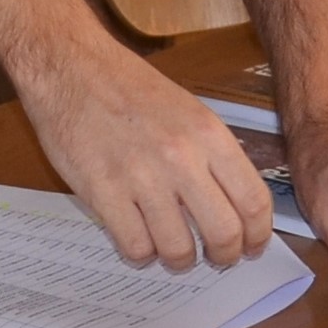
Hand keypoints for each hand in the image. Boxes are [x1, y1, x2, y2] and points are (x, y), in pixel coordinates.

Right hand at [10, 28, 275, 270]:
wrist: (70, 67)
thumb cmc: (128, 88)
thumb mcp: (188, 111)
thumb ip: (213, 156)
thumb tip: (234, 206)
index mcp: (209, 134)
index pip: (254, 201)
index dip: (257, 236)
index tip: (251, 247)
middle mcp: (181, 157)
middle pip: (224, 233)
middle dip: (223, 257)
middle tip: (213, 258)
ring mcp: (141, 176)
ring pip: (178, 249)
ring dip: (178, 260)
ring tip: (171, 251)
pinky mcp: (102, 191)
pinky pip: (134, 246)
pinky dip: (140, 254)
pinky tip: (137, 240)